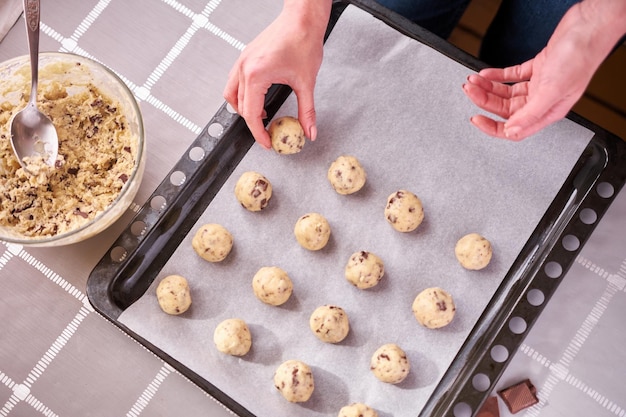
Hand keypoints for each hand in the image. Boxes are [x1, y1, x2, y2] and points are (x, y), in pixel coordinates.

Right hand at [223, 1, 330, 147]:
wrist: (302, 19)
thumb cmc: (303, 41)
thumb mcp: (306, 82)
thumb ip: (307, 111)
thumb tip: (309, 131)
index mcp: (256, 75)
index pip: (251, 114)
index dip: (258, 133)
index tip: (267, 142)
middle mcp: (244, 68)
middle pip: (240, 107)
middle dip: (253, 124)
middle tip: (268, 133)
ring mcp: (242, 61)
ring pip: (232, 95)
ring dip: (244, 109)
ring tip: (262, 117)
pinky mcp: (245, 57)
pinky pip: (235, 82)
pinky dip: (244, 95)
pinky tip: (259, 98)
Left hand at [462, 0, 623, 139]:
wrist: (589, 26)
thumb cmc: (580, 56)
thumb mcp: (553, 90)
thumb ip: (531, 114)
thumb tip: (511, 131)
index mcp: (548, 111)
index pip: (515, 128)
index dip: (493, 127)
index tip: (476, 120)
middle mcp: (543, 99)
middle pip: (506, 109)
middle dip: (485, 101)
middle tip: (470, 91)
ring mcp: (540, 83)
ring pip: (506, 92)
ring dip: (488, 88)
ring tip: (473, 81)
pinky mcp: (538, 67)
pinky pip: (512, 76)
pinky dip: (497, 75)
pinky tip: (487, 74)